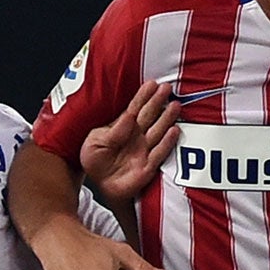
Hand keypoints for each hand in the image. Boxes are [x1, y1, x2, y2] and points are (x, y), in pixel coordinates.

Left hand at [78, 81, 179, 203]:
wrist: (98, 185)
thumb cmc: (95, 162)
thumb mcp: (96, 143)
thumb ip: (113, 131)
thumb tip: (128, 116)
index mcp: (123, 127)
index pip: (134, 108)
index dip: (143, 96)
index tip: (152, 84)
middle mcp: (136, 137)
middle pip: (149, 116)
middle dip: (158, 101)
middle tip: (167, 88)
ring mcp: (144, 150)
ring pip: (158, 131)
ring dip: (167, 118)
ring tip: (175, 105)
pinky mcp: (148, 166)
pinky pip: (159, 153)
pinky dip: (167, 142)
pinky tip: (174, 131)